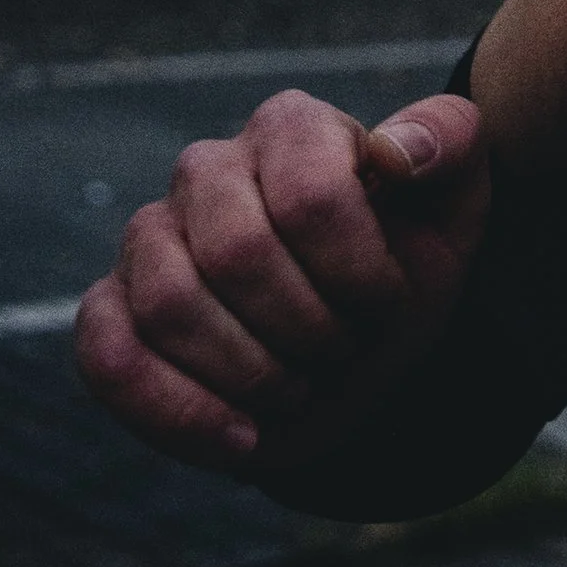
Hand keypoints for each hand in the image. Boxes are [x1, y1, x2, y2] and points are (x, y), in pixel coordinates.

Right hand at [75, 89, 489, 475]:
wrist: (360, 351)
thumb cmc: (407, 264)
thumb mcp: (456, 208)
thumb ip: (451, 144)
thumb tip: (396, 151)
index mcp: (288, 128)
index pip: (312, 198)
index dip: (359, 274)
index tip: (387, 302)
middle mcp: (206, 170)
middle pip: (237, 253)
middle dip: (309, 328)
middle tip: (343, 350)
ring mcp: (148, 240)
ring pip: (170, 307)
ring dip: (254, 374)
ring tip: (299, 387)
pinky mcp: (110, 310)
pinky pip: (110, 360)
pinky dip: (181, 414)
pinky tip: (243, 439)